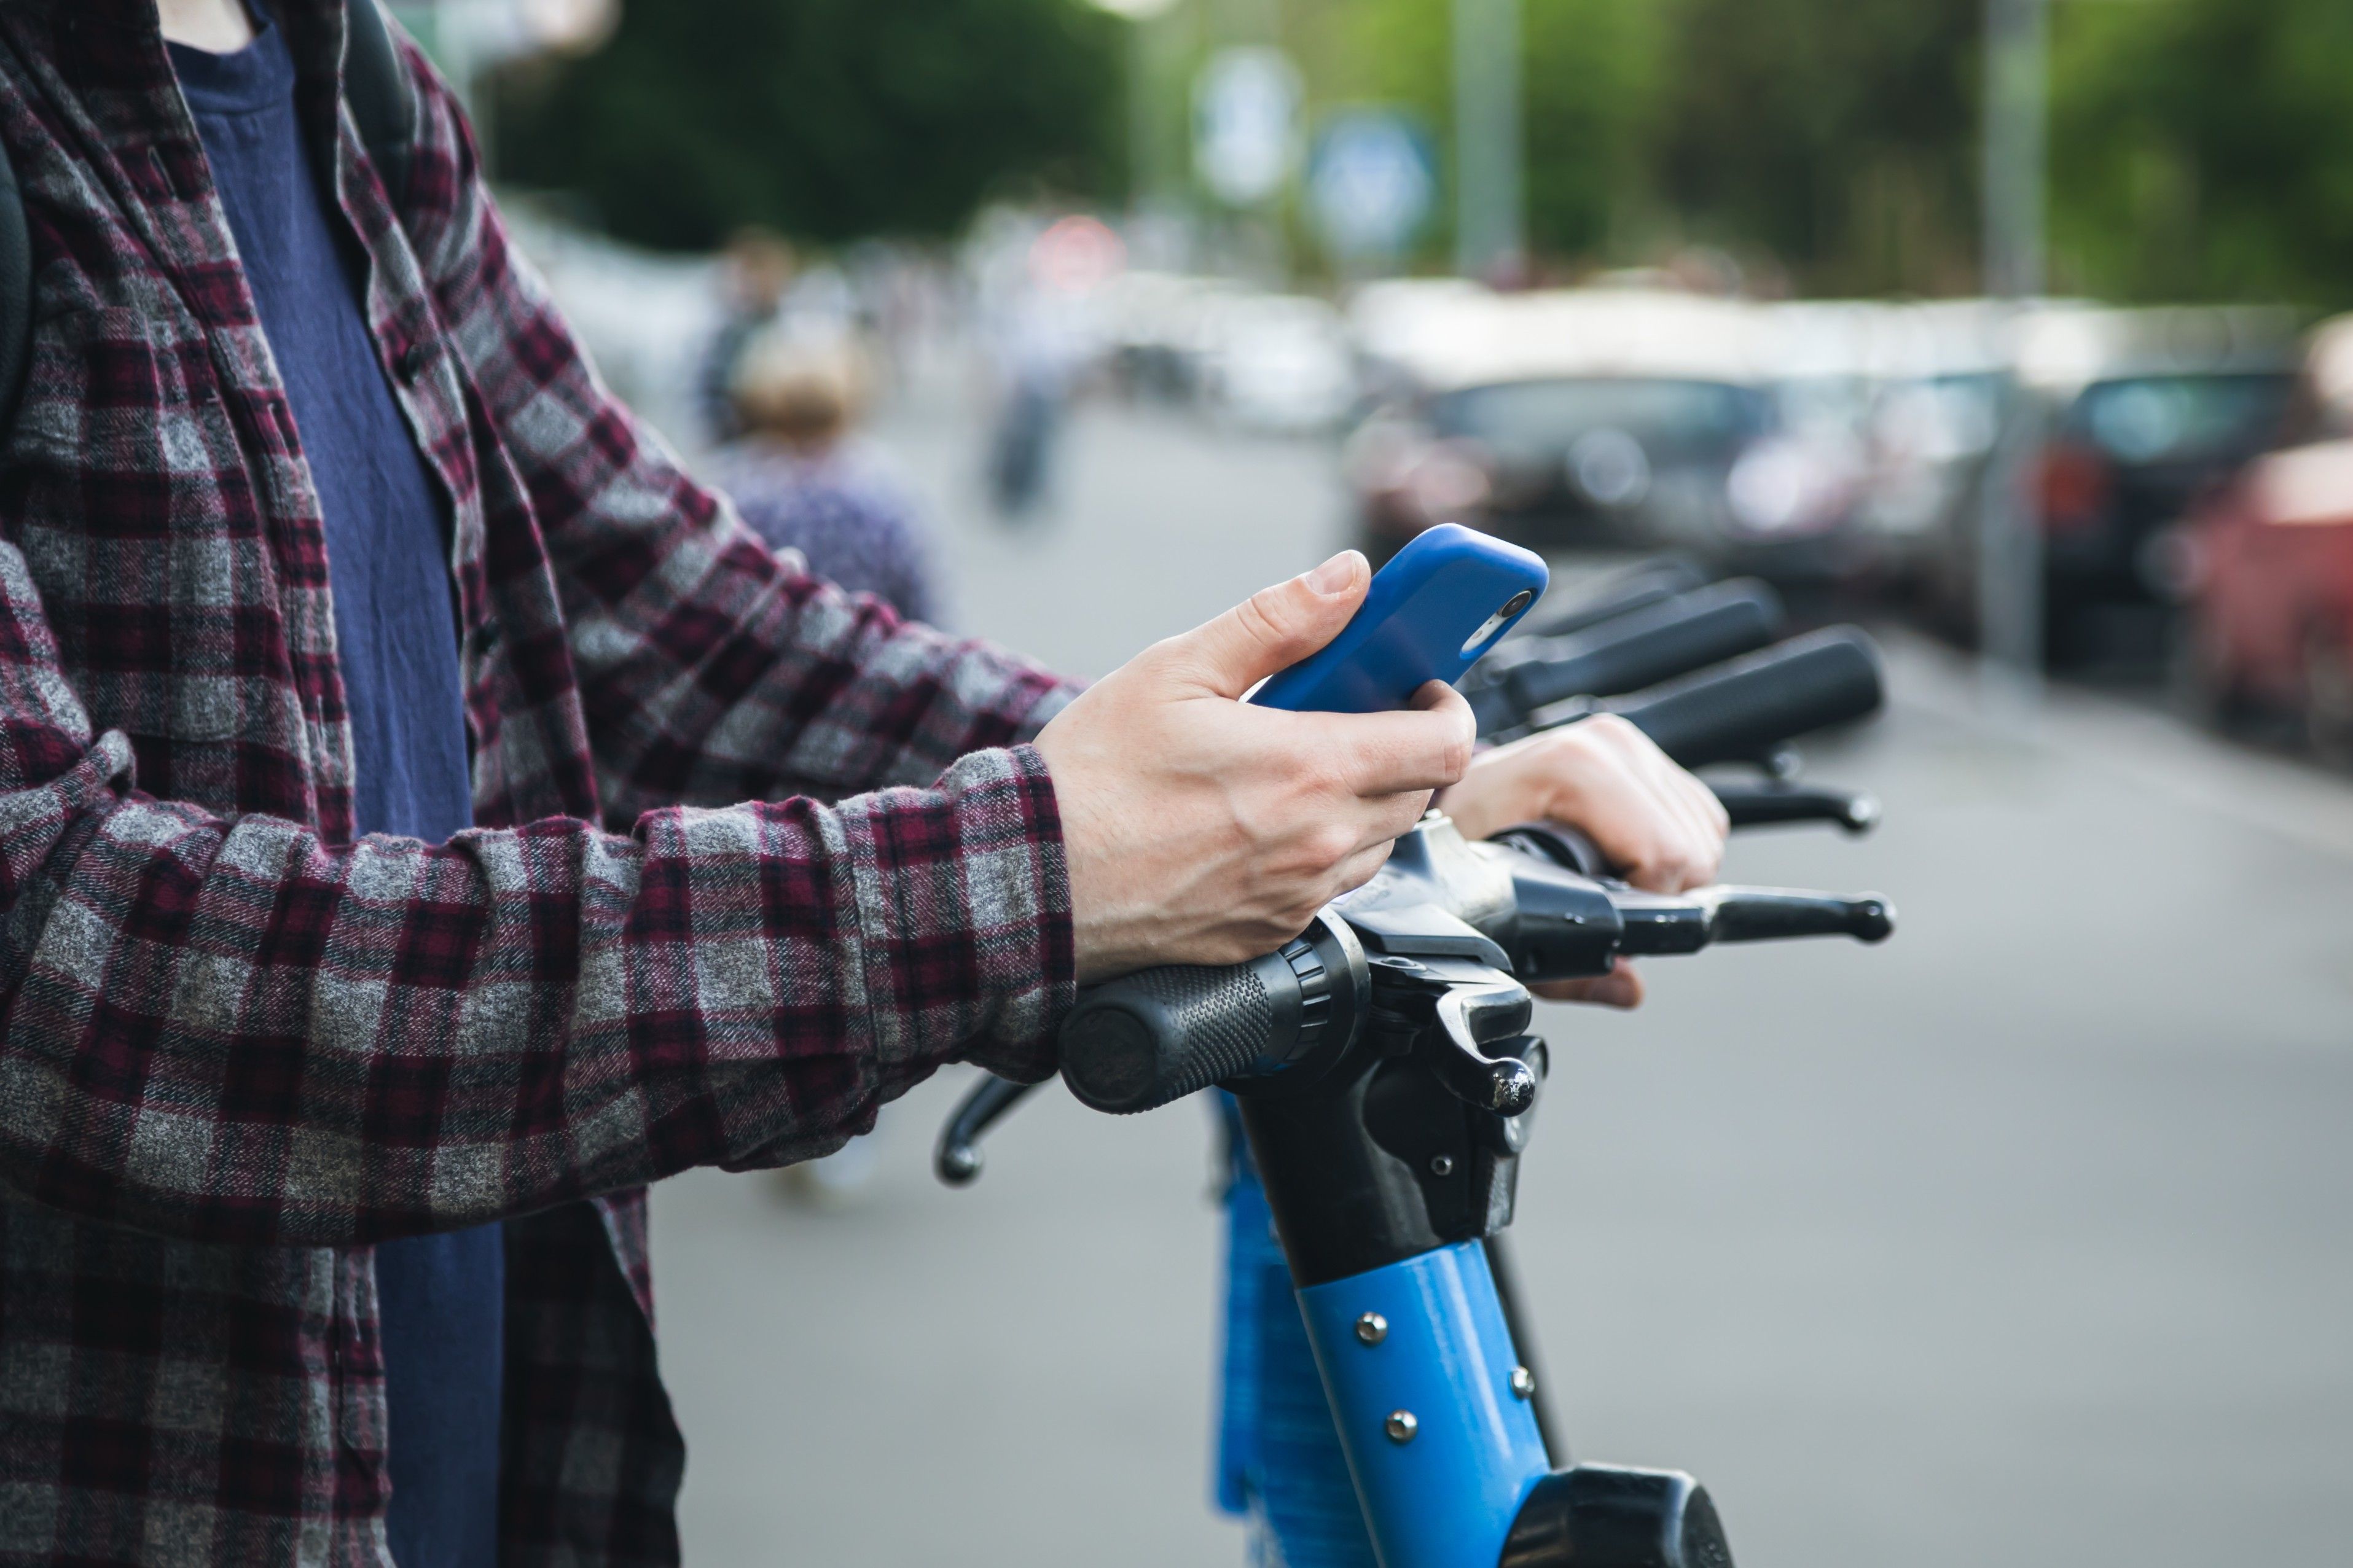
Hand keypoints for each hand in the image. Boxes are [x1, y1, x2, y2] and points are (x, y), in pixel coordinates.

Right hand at [1036, 552, 1474, 982]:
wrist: (1034, 881)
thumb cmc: (1093, 777)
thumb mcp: (1177, 669)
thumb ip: (1277, 619)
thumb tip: (1348, 577)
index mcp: (1311, 769)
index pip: (1447, 744)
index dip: (1449, 708)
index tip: (1420, 687)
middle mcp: (1320, 842)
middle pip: (1422, 793)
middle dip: (1401, 747)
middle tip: (1348, 715)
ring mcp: (1298, 895)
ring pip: (1381, 843)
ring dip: (1364, 801)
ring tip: (1297, 767)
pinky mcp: (1272, 931)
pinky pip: (1332, 886)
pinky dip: (1320, 849)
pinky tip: (1262, 819)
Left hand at [1434, 713, 1728, 1008]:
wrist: (1448, 797)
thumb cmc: (1463, 842)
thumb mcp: (1492, 908)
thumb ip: (1562, 966)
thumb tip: (1627, 987)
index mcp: (1570, 767)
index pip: (1664, 851)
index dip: (1648, 902)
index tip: (1610, 916)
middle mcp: (1606, 744)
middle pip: (1693, 846)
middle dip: (1661, 890)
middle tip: (1606, 895)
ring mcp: (1626, 742)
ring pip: (1706, 831)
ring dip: (1671, 868)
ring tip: (1610, 871)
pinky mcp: (1642, 749)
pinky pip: (1701, 814)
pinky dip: (1676, 844)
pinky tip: (1625, 852)